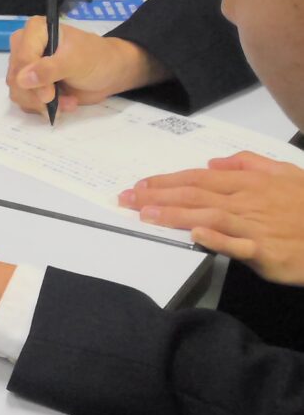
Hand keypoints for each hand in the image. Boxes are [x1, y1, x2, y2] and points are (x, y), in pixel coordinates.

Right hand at [4, 18, 166, 117]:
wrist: (110, 74)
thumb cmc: (97, 59)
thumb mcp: (76, 61)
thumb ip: (49, 69)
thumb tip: (21, 79)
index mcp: (35, 31)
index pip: (21, 57)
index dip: (31, 79)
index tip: (49, 95)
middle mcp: (25, 47)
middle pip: (15, 77)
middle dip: (36, 95)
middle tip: (57, 100)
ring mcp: (26, 68)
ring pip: (17, 92)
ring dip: (41, 104)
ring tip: (66, 102)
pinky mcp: (30, 85)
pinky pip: (25, 101)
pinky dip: (43, 108)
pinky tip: (62, 103)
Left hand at [119, 152, 303, 283]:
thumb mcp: (286, 173)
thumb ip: (251, 164)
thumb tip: (215, 162)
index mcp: (250, 184)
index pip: (199, 179)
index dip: (166, 181)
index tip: (140, 185)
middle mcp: (248, 202)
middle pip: (196, 195)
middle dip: (158, 196)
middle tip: (126, 199)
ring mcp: (256, 227)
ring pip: (210, 217)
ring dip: (176, 215)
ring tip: (146, 214)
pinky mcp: (265, 252)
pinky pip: (238, 245)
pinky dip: (217, 238)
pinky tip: (197, 234)